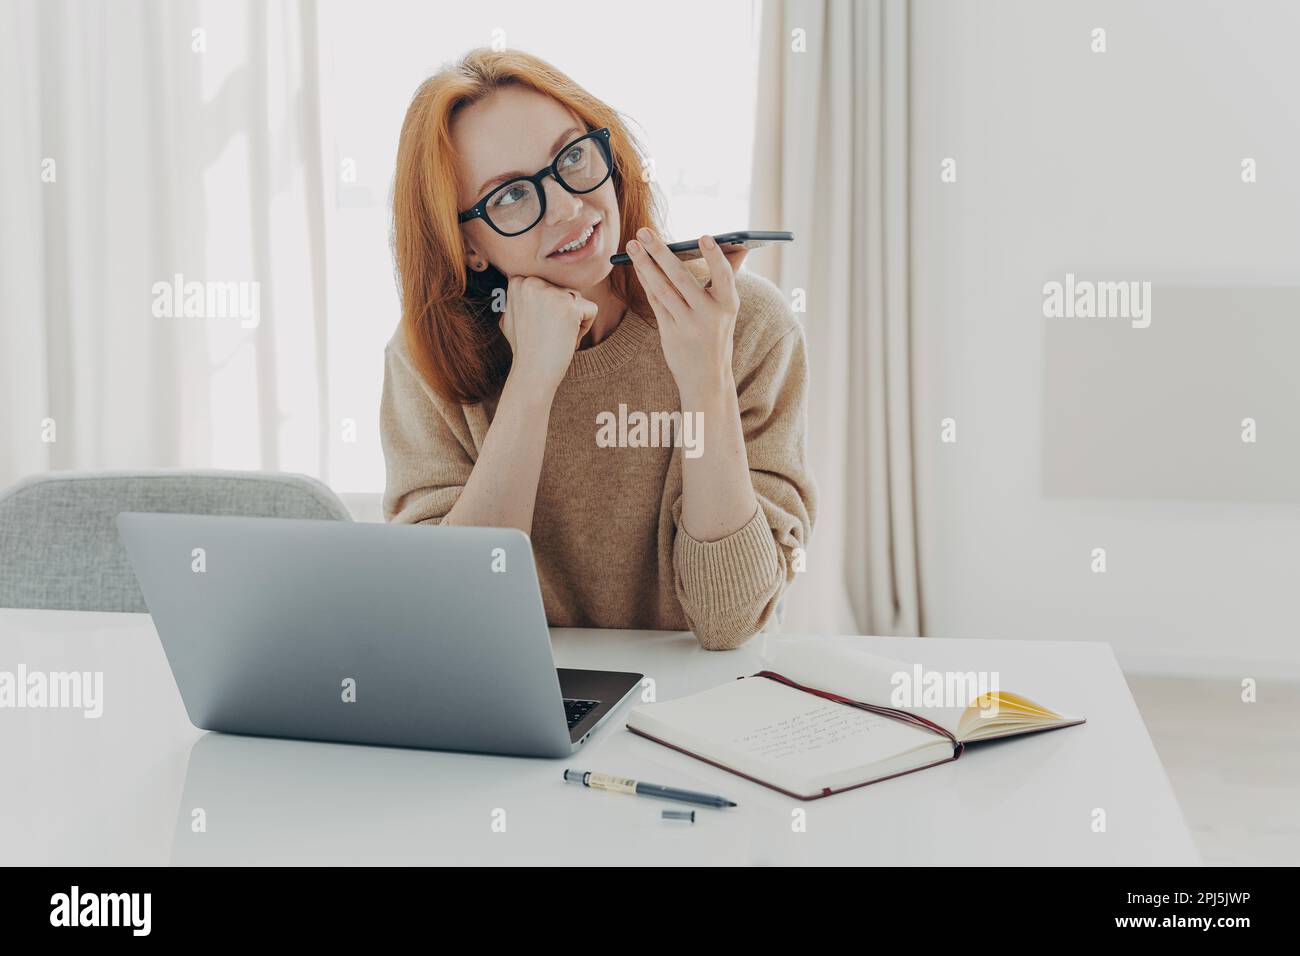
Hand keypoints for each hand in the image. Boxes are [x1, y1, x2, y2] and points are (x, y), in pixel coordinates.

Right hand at [499, 274, 597, 394]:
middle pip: (566, 288)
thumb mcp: (512, 314)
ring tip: (555, 336)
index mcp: (518, 280)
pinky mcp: (569, 306)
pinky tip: (566, 340)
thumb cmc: (525, 348)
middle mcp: (532, 281)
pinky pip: (591, 310)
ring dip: (573, 320)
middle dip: (562, 312)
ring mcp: (551, 292)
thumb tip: (520, 279)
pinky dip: (584, 329)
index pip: (551, 283)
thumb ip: (522, 295)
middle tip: (547, 333)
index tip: (537, 325)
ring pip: (578, 298)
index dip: (549, 307)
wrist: (532, 373)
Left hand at [626, 229, 747, 395]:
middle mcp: (709, 315)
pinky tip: (638, 265)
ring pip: (662, 289)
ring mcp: (688, 325)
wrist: (707, 377)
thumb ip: (728, 277)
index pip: (722, 276)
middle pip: (681, 278)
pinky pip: (656, 302)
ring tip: (633, 245)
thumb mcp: (727, 308)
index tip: (703, 236)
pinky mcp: (670, 333)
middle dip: (660, 252)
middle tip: (644, 232)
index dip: (714, 256)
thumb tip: (740, 245)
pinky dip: (646, 281)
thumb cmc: (717, 333)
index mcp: (729, 304)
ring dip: (645, 264)